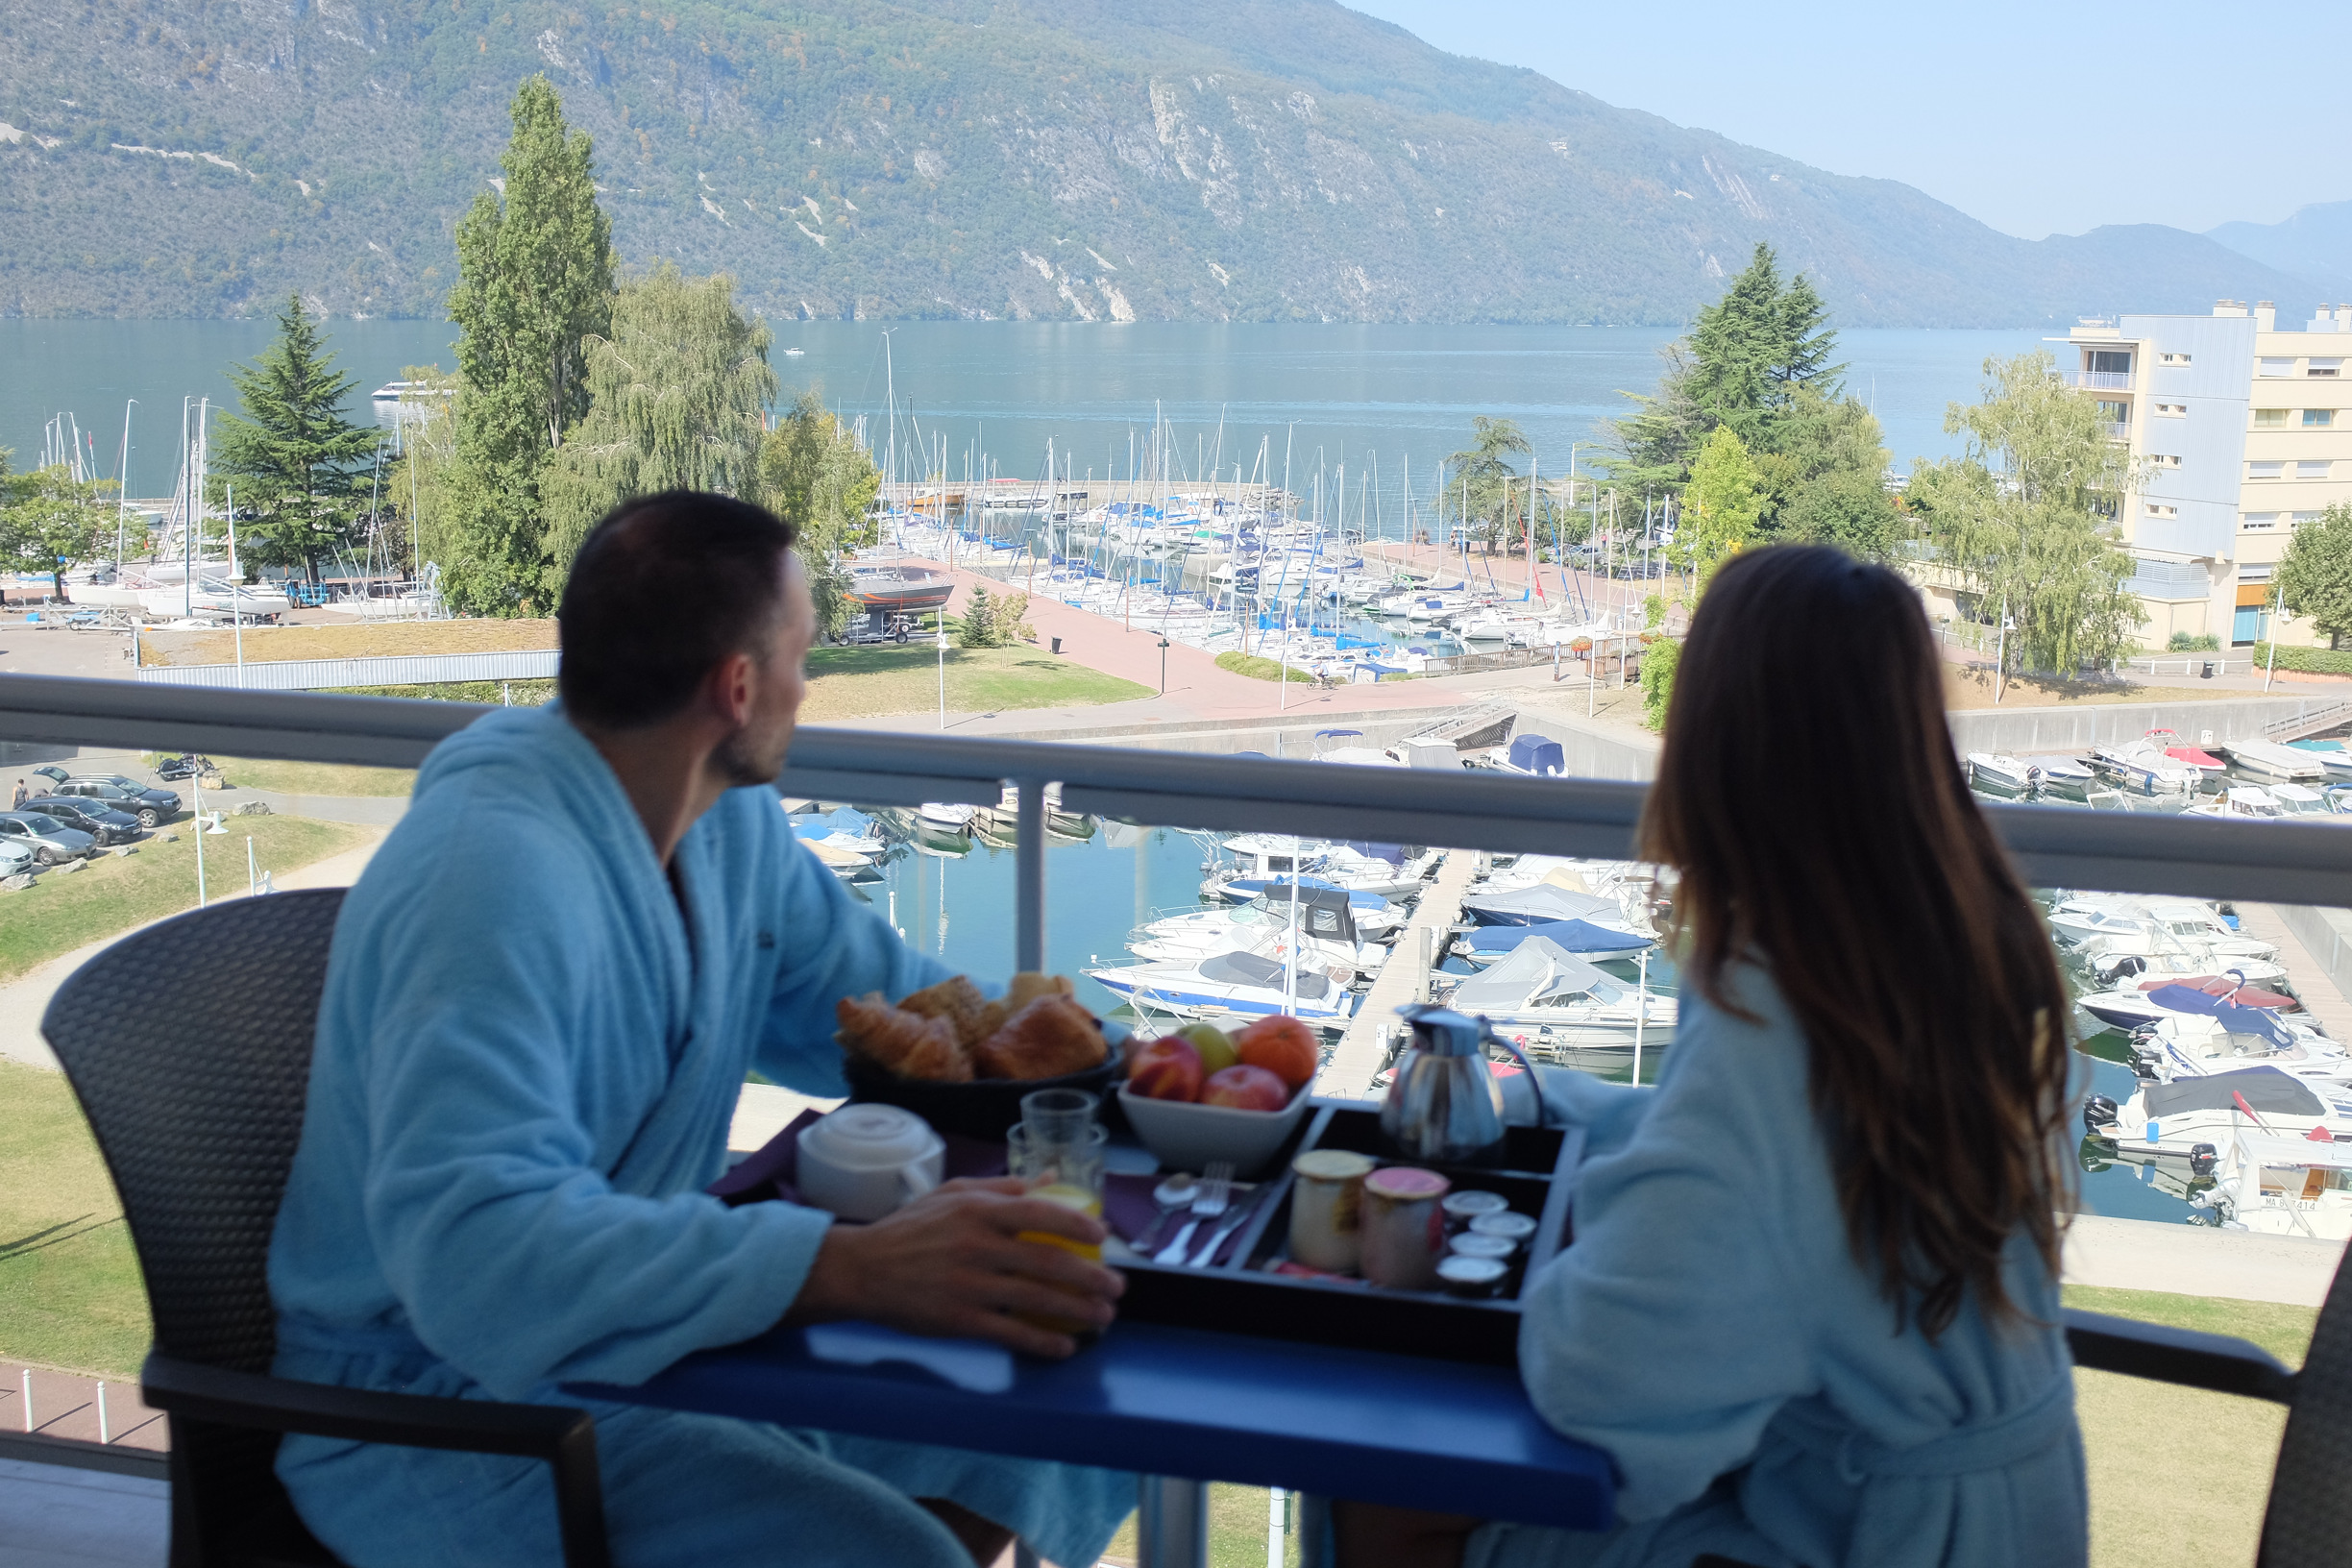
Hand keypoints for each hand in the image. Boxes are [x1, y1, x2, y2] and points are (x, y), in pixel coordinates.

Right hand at [788, 1177, 1124, 1358]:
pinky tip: (1065, 1347)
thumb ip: (1002, 1188)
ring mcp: (969, 1286)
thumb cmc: (909, 1228)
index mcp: (979, 1211)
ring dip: (1078, 1311)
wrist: (861, 1269)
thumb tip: (1049, 1180)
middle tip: (1116, 1288)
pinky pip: (1011, 1333)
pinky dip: (1042, 1342)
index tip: (1103, 1237)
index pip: (1041, 1214)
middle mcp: (978, 1246)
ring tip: (1102, 1317)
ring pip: (1037, 1300)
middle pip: (1049, 1262)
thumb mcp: (952, 1193)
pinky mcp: (959, 1320)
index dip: (1079, 1225)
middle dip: (1091, 1278)